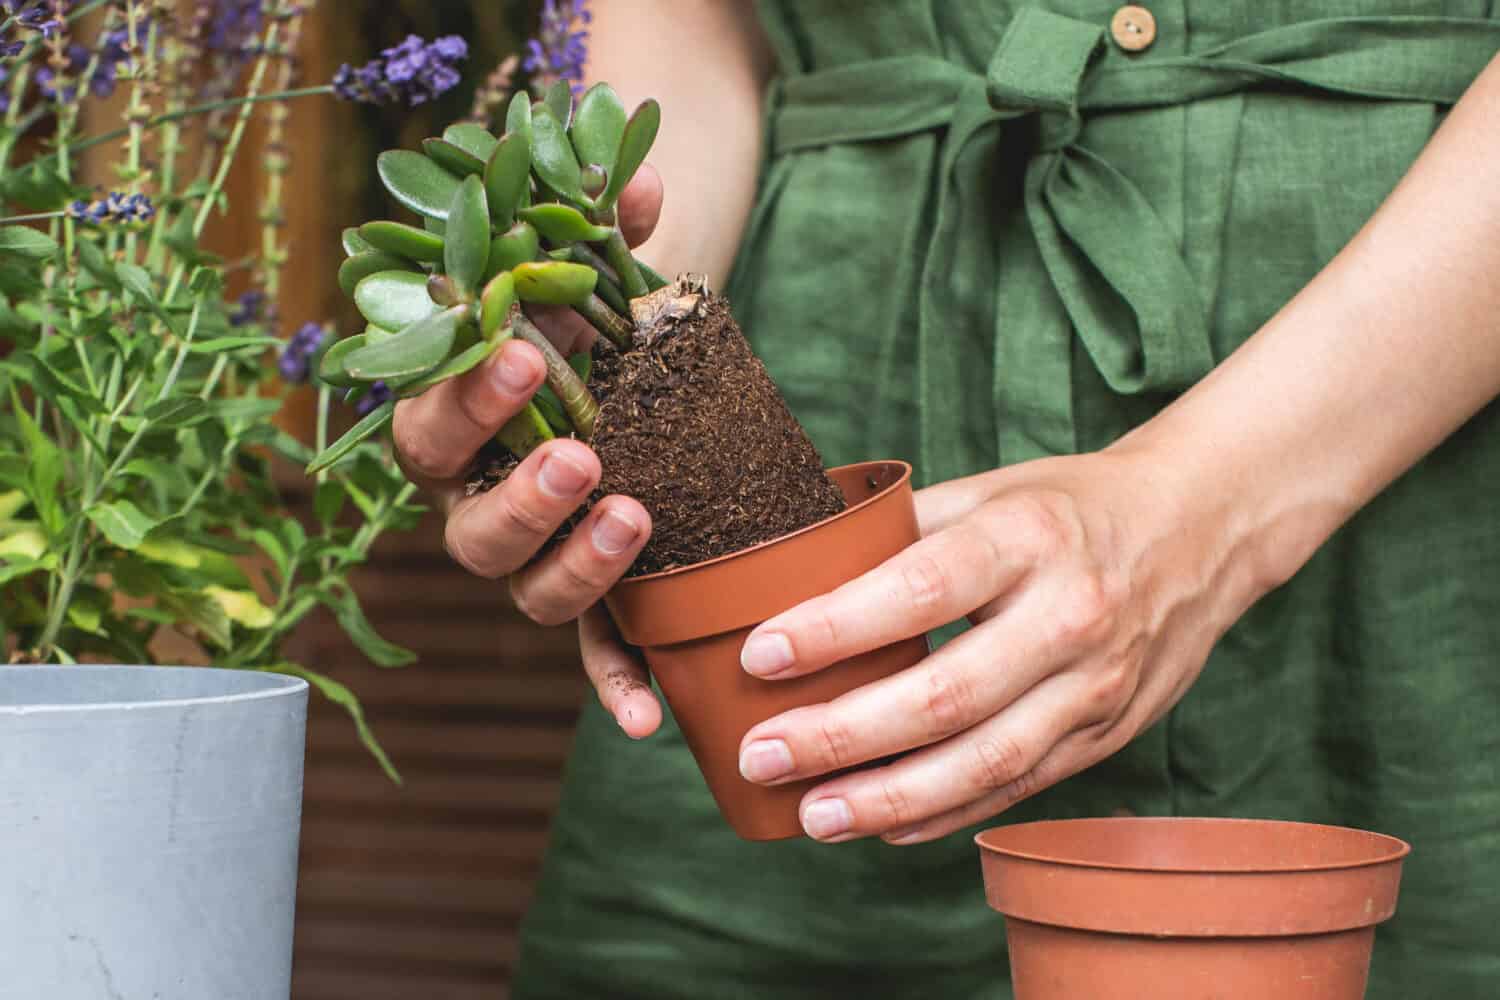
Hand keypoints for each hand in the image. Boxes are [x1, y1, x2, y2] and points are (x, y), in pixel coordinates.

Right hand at [393, 167, 665, 737]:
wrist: (644, 361)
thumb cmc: (596, 313)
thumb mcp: (600, 266)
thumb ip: (609, 224)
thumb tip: (646, 182)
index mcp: (456, 422)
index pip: (426, 421)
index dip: (463, 395)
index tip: (518, 347)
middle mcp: (478, 499)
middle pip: (468, 530)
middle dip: (517, 496)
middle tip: (579, 455)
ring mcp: (536, 555)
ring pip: (523, 591)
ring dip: (572, 569)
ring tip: (636, 521)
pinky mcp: (598, 591)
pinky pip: (593, 648)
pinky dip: (615, 684)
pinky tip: (651, 719)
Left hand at [733, 446, 1264, 843]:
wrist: (1202, 529)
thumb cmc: (1070, 507)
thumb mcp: (993, 490)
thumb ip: (902, 530)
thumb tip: (794, 567)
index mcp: (1028, 539)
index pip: (919, 589)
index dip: (835, 628)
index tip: (760, 655)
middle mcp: (1069, 616)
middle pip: (944, 695)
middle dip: (840, 735)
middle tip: (761, 755)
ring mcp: (1096, 684)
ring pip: (983, 761)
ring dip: (887, 798)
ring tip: (810, 814)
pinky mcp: (1108, 733)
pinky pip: (1018, 787)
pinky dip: (945, 814)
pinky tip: (882, 824)